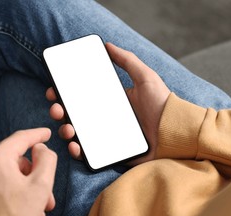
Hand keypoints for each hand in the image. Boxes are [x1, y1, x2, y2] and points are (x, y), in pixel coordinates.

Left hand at [0, 128, 56, 215]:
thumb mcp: (42, 184)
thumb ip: (46, 159)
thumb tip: (41, 149)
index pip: (20, 139)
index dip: (37, 135)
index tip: (46, 134)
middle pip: (15, 162)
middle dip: (33, 177)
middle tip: (46, 194)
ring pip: (5, 177)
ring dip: (23, 189)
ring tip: (35, 208)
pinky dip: (9, 195)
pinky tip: (19, 210)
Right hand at [46, 42, 170, 164]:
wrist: (176, 132)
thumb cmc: (163, 104)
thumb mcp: (145, 77)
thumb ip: (128, 60)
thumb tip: (107, 44)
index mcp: (109, 102)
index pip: (80, 97)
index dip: (64, 94)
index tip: (54, 91)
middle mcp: (104, 119)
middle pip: (74, 116)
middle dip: (59, 112)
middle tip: (57, 110)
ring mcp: (106, 137)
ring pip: (77, 135)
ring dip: (65, 132)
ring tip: (68, 129)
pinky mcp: (111, 154)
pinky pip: (89, 155)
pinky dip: (78, 152)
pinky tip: (75, 146)